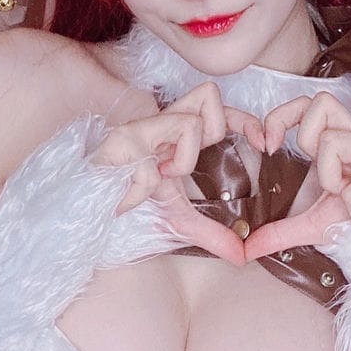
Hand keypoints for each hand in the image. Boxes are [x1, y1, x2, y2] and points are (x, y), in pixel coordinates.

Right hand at [91, 82, 265, 265]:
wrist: (86, 211)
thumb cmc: (127, 203)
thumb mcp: (176, 218)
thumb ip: (210, 234)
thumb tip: (241, 257)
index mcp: (175, 133)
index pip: (218, 109)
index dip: (245, 118)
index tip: (265, 142)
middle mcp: (160, 122)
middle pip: (209, 93)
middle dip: (219, 126)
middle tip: (207, 157)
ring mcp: (142, 128)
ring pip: (190, 121)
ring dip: (185, 157)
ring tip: (163, 175)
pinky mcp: (125, 139)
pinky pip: (158, 159)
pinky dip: (153, 180)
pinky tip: (137, 188)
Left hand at [243, 91, 350, 260]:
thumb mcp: (314, 225)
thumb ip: (279, 232)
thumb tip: (246, 249)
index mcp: (345, 142)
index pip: (313, 103)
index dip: (284, 114)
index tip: (268, 145)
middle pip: (322, 103)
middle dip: (306, 138)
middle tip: (316, 172)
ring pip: (333, 141)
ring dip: (330, 178)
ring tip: (347, 198)